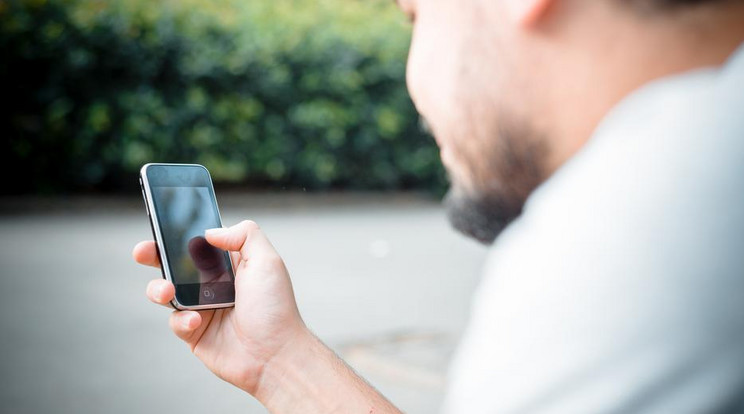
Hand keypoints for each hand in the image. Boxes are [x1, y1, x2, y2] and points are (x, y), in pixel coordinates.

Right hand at [132, 220, 307, 394]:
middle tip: (143, 251)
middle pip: (175, 264)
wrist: (275, 354)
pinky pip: (175, 321)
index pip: (199, 243)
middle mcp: (214, 284)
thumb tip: (211, 231)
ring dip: (159, 288)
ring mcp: (203, 308)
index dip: (180, 235)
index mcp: (231, 264)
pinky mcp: (195, 333)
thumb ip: (244, 235)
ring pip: (167, 292)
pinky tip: (197, 321)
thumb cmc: (275, 309)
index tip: (162, 226)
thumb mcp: (267, 261)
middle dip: (154, 255)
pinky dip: (182, 320)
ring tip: (167, 291)